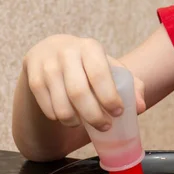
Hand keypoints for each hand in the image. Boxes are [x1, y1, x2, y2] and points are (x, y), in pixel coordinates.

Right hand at [23, 34, 145, 130]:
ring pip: (61, 106)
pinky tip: (68, 117)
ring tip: (84, 124)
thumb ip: (131, 86)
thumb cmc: (88, 66)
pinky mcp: (33, 79)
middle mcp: (65, 53)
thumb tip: (140, 107)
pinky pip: (48, 109)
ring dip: (75, 122)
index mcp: (89, 47)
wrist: (50, 52)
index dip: (109, 97)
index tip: (118, 113)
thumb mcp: (110, 69)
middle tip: (104, 126)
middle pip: (78, 93)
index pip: (99, 74)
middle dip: (94, 116)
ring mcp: (46, 66)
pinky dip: (59, 119)